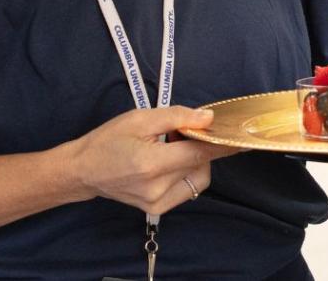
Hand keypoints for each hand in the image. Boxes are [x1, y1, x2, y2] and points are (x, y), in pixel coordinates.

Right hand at [64, 107, 236, 214]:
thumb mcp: (140, 119)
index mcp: (152, 163)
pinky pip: (187, 188)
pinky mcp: (158, 210)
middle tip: (179, 133)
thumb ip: (177, 117)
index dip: (223, 143)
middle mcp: (157, 188)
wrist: (84, 171)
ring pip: (198, 178)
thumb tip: (208, 118)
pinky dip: (186, 173)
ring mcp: (158, 203)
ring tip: (171, 149)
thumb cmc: (108, 140)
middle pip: (201, 164)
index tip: (244, 137)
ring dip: (195, 160)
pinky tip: (168, 163)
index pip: (201, 152)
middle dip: (200, 146)